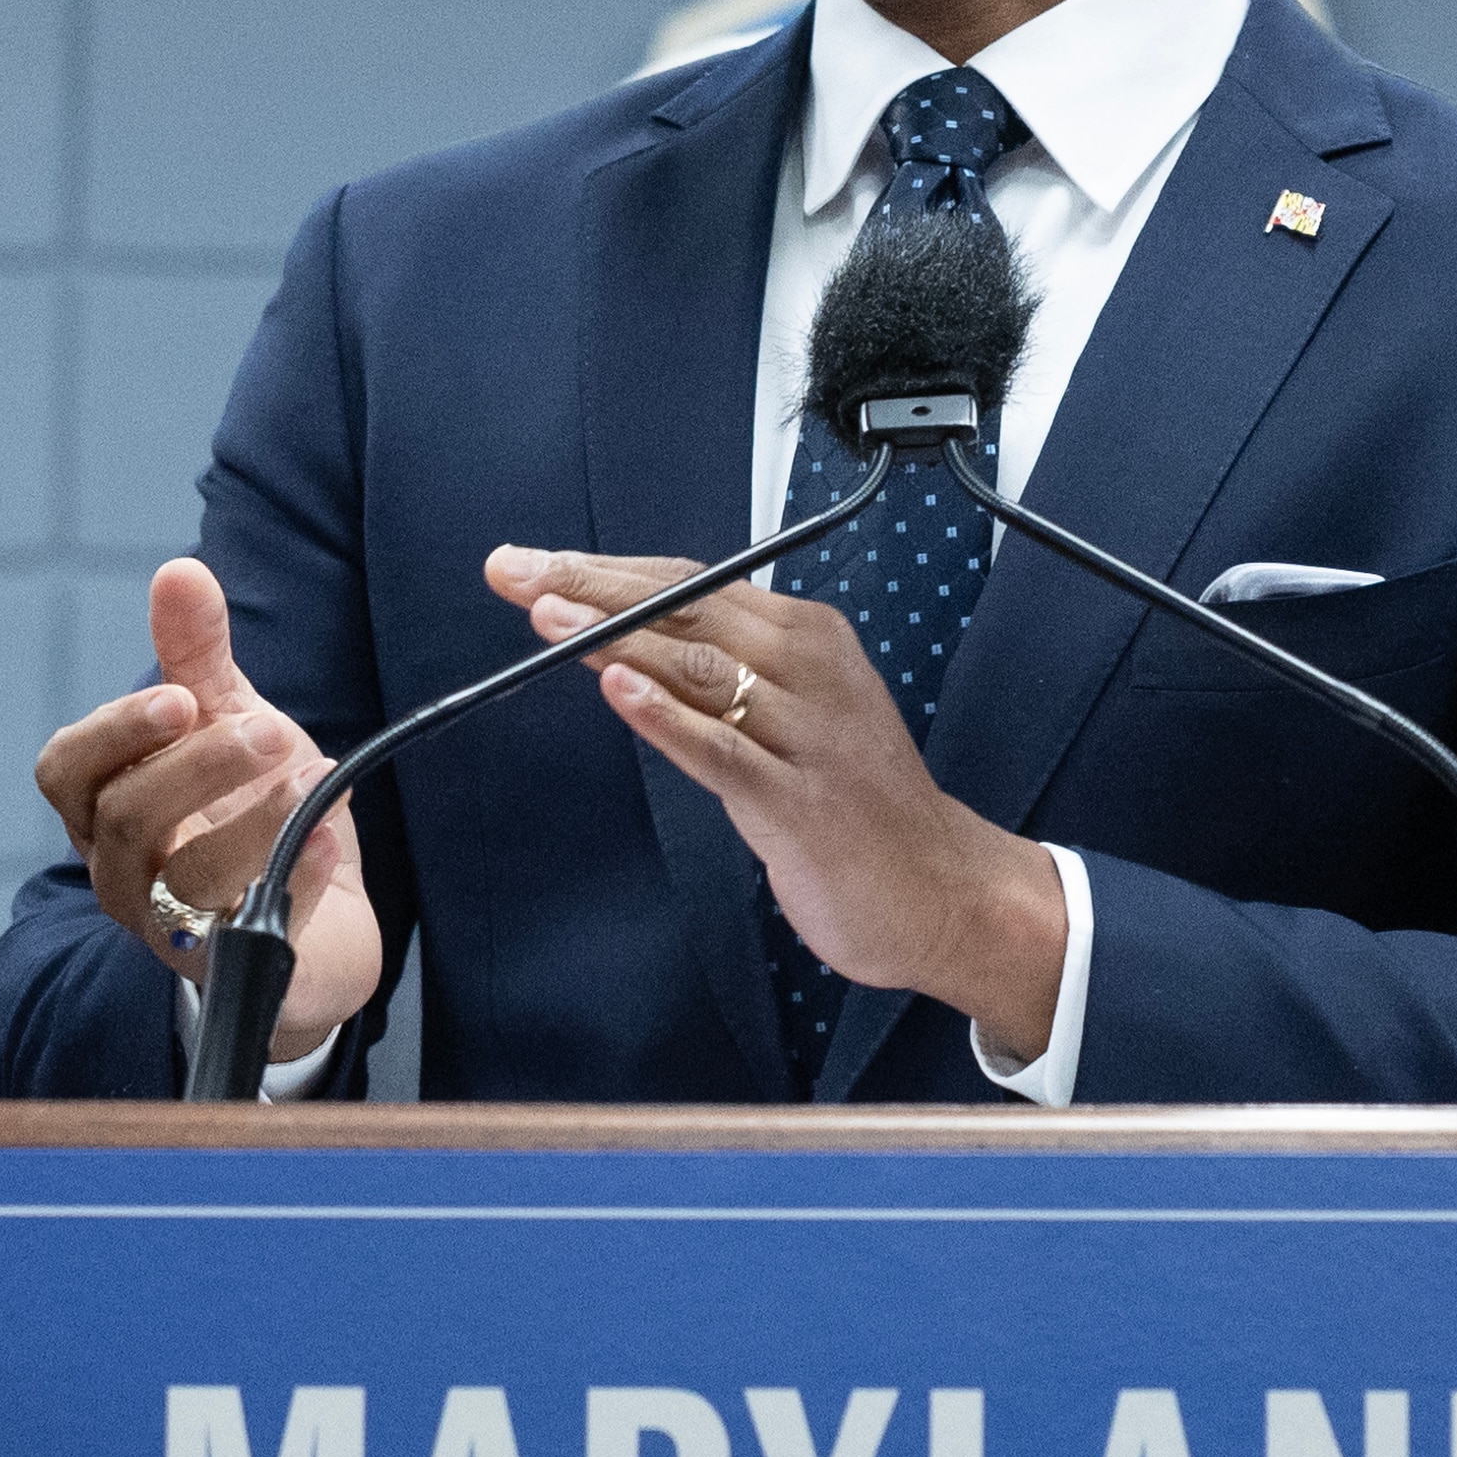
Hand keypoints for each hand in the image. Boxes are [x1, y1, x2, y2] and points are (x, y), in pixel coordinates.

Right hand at [30, 560, 376, 1060]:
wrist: (321, 914)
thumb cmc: (249, 808)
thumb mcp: (225, 721)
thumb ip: (197, 655)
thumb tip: (179, 570)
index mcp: (103, 807)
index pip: (65, 771)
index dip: (114, 733)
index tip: (179, 700)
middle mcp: (122, 872)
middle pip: (123, 821)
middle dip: (195, 769)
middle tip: (269, 731)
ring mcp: (171, 928)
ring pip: (182, 881)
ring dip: (248, 823)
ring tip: (310, 779)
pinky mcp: (234, 969)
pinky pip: (251, 930)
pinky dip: (292, 879)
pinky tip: (328, 835)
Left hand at [488, 544, 1066, 1057]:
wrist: (941, 892)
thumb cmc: (856, 806)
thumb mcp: (791, 716)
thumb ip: (719, 677)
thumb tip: (620, 643)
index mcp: (806, 638)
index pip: (691, 584)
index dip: (604, 569)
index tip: (531, 564)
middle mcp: (810, 671)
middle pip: (686, 609)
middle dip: (590, 587)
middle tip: (514, 571)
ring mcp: (807, 735)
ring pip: (700, 668)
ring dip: (616, 638)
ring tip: (546, 615)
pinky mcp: (801, 803)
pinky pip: (722, 751)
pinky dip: (666, 718)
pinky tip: (616, 691)